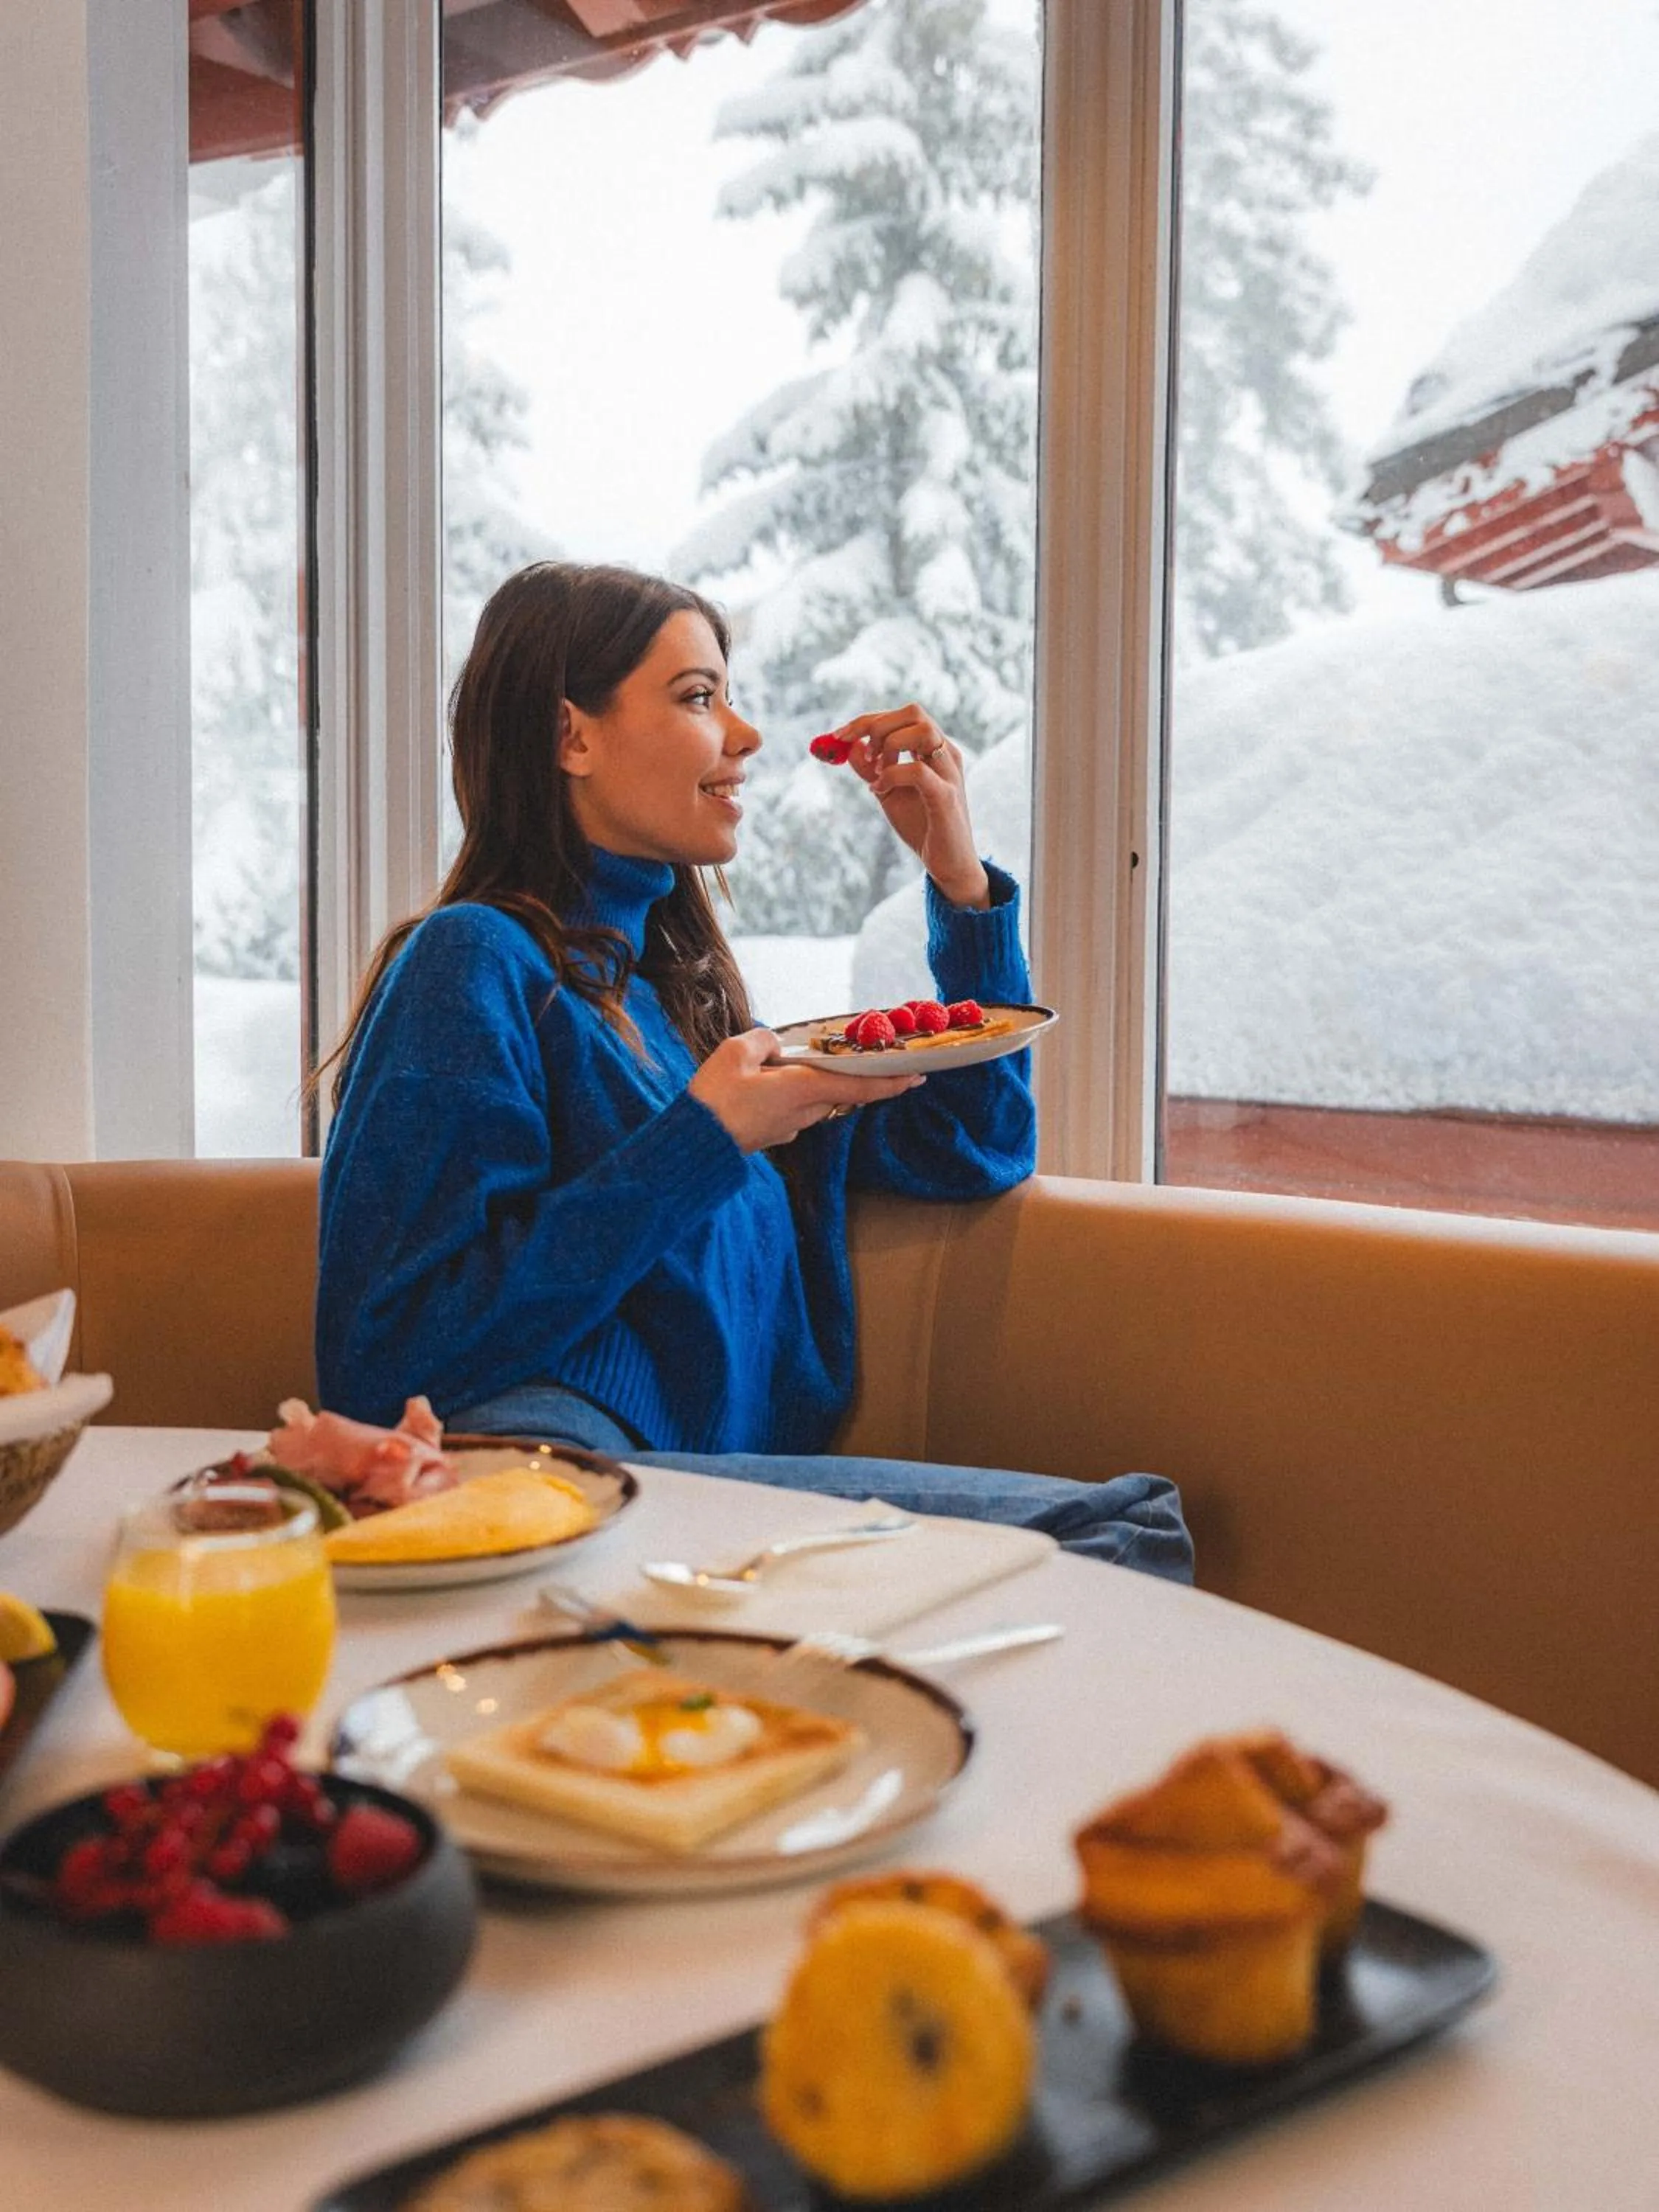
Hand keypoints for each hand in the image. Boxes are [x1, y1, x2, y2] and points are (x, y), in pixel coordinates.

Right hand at [688, 1030, 924, 1153]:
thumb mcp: (734, 1053)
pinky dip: (796, 1093)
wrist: (694, 1144)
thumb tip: (775, 1045)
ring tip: (810, 1063)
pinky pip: (795, 1109)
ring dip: (821, 1083)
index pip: (858, 1085)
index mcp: (802, 1090)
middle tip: (876, 1059)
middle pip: (841, 1091)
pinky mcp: (774, 1134)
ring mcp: (789, 1127)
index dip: (890, 1081)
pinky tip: (773, 1081)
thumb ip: (763, 1041)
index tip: (917, 1077)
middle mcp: (804, 1112)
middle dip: (856, 1076)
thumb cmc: (713, 1099)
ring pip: (817, 1100)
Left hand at [833, 706, 989, 908]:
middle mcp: (946, 754)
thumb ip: (870, 768)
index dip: (867, 720)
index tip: (839, 735)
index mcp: (934, 750)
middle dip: (876, 724)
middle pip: (913, 712)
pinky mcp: (946, 797)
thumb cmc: (922, 826)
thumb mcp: (887, 792)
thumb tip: (849, 745)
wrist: (949, 865)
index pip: (903, 715)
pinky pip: (917, 772)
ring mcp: (949, 773)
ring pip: (922, 731)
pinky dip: (891, 775)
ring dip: (889, 744)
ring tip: (875, 770)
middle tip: (859, 752)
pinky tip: (878, 790)